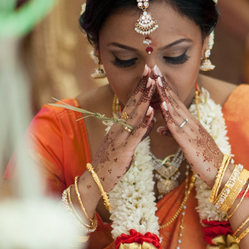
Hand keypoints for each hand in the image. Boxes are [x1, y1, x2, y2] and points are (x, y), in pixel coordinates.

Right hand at [88, 65, 156, 190]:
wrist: (96, 180)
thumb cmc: (111, 163)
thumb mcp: (125, 145)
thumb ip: (137, 131)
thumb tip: (148, 120)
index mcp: (120, 126)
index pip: (131, 103)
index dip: (139, 88)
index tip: (147, 73)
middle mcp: (119, 127)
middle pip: (133, 103)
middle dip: (142, 85)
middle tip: (151, 68)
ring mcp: (121, 137)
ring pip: (135, 114)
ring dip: (145, 97)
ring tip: (153, 82)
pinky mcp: (124, 149)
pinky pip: (136, 133)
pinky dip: (145, 122)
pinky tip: (152, 111)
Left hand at [153, 69, 224, 186]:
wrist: (220, 172)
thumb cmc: (203, 160)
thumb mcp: (185, 145)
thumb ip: (172, 134)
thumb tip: (160, 129)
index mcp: (189, 123)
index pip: (174, 101)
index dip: (164, 87)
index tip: (155, 74)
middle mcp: (191, 122)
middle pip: (174, 99)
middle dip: (163, 83)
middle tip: (153, 67)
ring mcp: (191, 130)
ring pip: (175, 108)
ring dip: (165, 93)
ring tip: (156, 78)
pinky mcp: (189, 141)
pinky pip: (178, 125)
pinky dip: (170, 114)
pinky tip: (163, 103)